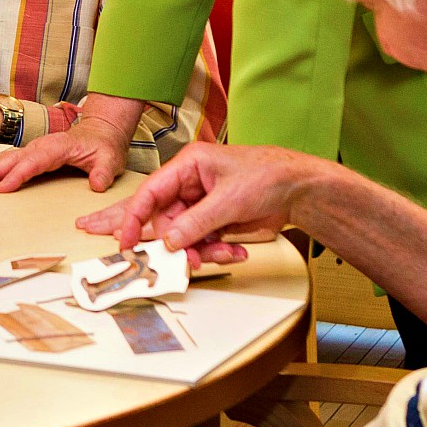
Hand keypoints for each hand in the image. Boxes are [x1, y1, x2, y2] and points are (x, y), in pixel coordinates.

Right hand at [0, 115, 129, 192]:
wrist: (103, 132)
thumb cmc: (105, 146)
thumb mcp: (111, 159)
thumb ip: (104, 171)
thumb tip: (97, 184)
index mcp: (60, 146)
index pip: (35, 161)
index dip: (18, 174)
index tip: (4, 187)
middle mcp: (45, 145)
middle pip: (16, 157)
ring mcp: (39, 149)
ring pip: (11, 157)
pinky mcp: (36, 154)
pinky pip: (14, 160)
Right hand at [78, 142, 318, 251]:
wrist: (300, 190)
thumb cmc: (269, 175)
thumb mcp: (229, 200)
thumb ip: (196, 222)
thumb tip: (169, 241)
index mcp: (188, 165)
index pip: (149, 193)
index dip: (134, 218)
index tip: (126, 242)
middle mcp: (190, 184)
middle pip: (166, 221)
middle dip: (179, 244)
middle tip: (190, 260)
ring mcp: (202, 204)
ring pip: (184, 237)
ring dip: (203, 251)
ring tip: (226, 253)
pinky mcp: (215, 221)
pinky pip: (203, 243)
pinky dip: (217, 252)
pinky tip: (236, 251)